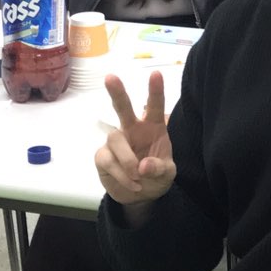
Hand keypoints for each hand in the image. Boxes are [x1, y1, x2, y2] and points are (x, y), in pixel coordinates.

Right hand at [94, 71, 174, 205]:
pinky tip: (132, 183)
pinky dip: (121, 174)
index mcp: (153, 127)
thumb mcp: (167, 175)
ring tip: (138, 176)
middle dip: (117, 92)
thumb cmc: (156, 176)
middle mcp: (133, 129)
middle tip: (110, 78)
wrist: (140, 196)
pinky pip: (107, 160)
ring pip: (115, 139)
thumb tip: (143, 166)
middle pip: (122, 108)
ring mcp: (116, 142)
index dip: (155, 90)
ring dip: (127, 159)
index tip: (155, 74)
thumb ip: (160, 168)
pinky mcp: (103, 156)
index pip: (154, 106)